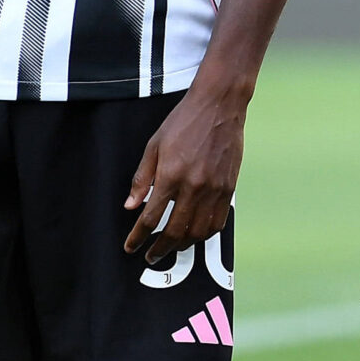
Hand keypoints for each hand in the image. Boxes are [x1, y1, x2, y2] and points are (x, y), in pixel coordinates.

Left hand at [124, 80, 247, 265]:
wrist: (219, 104)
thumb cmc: (184, 121)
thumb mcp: (154, 145)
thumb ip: (142, 178)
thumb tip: (130, 205)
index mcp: (171, 175)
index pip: (150, 218)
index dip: (137, 237)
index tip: (131, 247)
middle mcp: (194, 186)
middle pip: (174, 231)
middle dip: (160, 249)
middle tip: (151, 256)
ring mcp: (214, 188)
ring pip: (199, 232)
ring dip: (183, 244)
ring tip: (173, 246)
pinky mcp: (229, 187)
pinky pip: (218, 221)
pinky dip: (206, 233)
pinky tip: (197, 233)